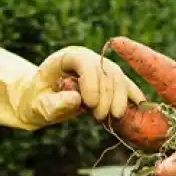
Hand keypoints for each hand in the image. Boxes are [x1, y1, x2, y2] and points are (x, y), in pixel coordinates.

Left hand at [21, 45, 145, 125]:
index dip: (91, 81)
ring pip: (118, 77)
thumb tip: (76, 99)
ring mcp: (100, 68)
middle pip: (105, 70)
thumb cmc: (35, 101)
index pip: (84, 62)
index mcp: (66, 58)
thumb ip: (53, 103)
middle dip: (107, 94)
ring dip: (120, 97)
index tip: (89, 105)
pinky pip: (125, 85)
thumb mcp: (37, 105)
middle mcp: (86, 58)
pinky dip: (133, 96)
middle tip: (100, 117)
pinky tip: (141, 108)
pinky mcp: (109, 81)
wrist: (39, 100)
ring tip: (114, 117)